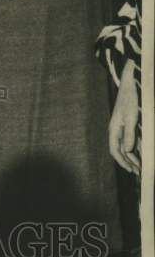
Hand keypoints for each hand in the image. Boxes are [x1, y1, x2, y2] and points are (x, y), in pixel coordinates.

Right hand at [108, 61, 139, 175]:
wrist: (130, 84)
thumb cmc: (130, 99)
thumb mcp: (131, 117)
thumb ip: (129, 134)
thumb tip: (126, 150)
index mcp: (114, 129)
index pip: (115, 150)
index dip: (122, 161)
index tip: (131, 170)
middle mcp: (117, 130)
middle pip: (120, 150)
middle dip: (128, 162)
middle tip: (138, 172)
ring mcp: (123, 127)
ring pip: (126, 146)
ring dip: (132, 156)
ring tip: (140, 166)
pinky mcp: (129, 124)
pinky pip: (131, 139)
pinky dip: (136, 148)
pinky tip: (142, 153)